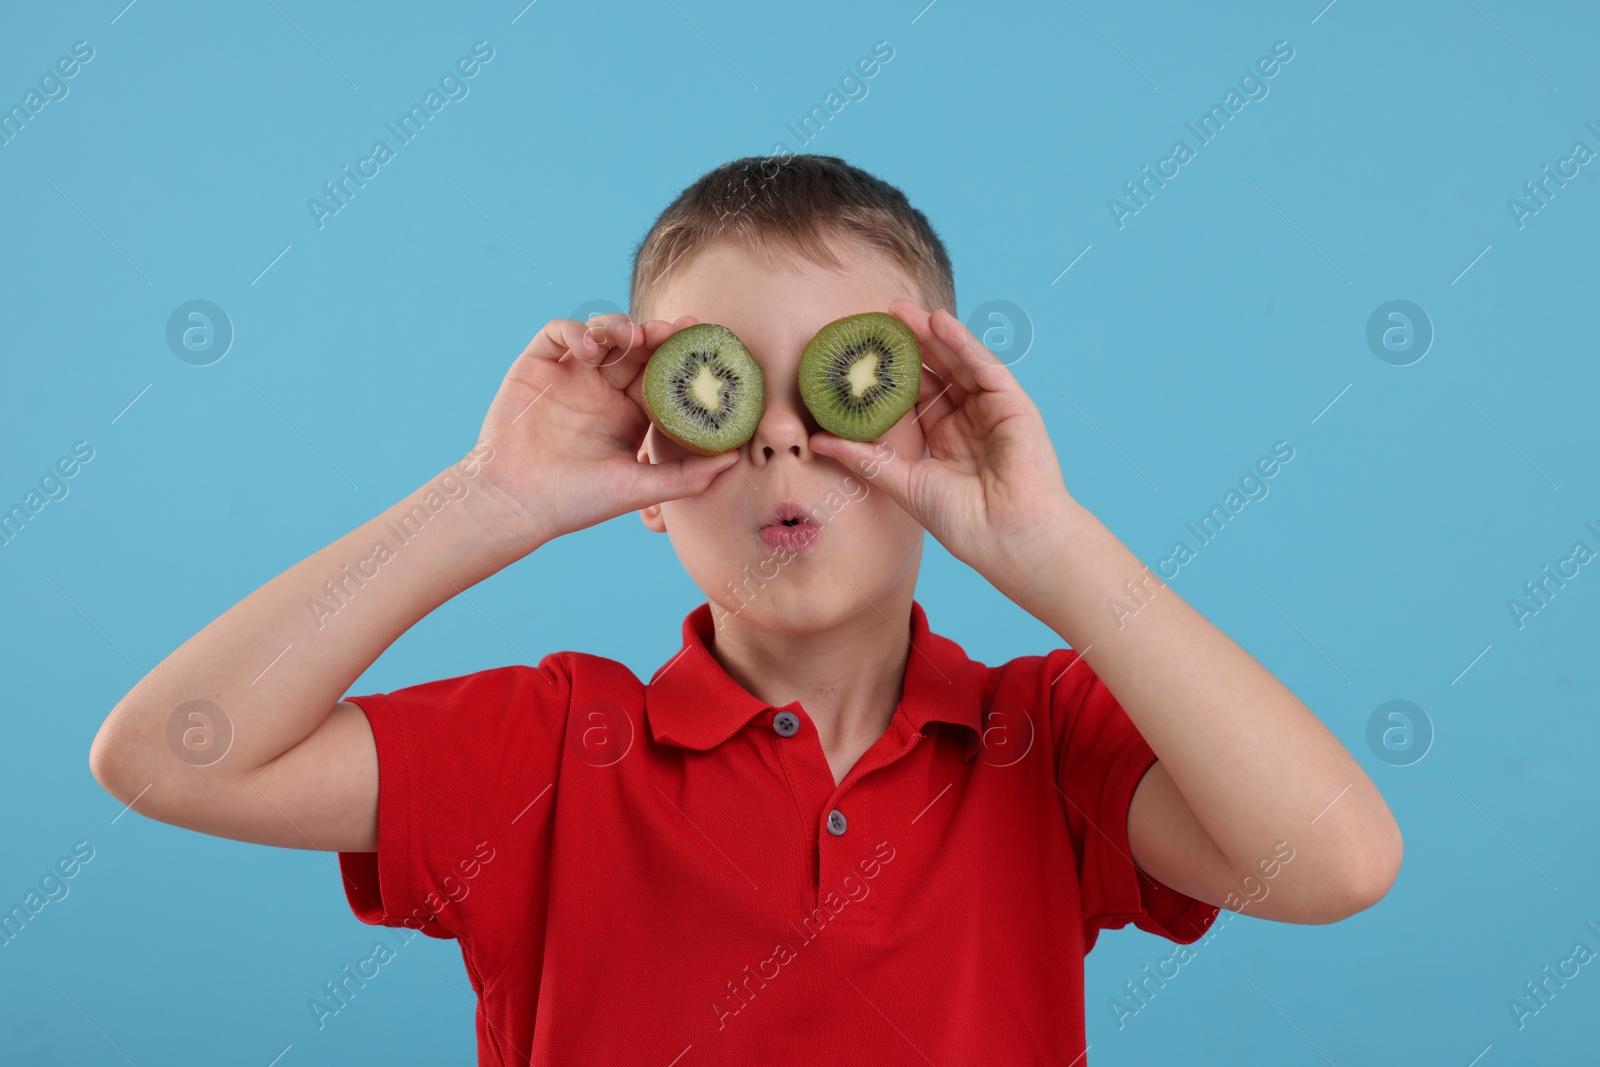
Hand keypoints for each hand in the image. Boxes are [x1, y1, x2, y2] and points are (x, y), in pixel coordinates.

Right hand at [471, 313, 738, 546]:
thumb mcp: (640, 489)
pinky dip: (577, 330)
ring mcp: (571, 374)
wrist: (518, 504)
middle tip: (677, 329)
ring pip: (604, 332)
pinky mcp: (538, 364)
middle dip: (660, 333)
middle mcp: (604, 389)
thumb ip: (687, 475)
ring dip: (622, 326)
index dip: (684, 356)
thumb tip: (735, 459)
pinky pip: (559, 331)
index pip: (665, 373)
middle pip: (638, 347)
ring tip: (633, 338)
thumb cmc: (578, 502)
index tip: (706, 344)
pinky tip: (590, 349)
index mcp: (632, 412)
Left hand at [807, 299, 1073, 578]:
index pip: (914, 395)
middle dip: (909, 344)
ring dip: (932, 335)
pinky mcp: (1013, 404)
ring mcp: (992, 410)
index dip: (890, 373)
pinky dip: (963, 343)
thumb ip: (864, 458)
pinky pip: (984, 367)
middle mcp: (968, 420)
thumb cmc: (963, 522)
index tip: (862, 351)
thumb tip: (817, 441)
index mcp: (944, 438)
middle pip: (936, 372)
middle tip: (880, 317)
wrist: (1008, 538)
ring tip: (902, 311)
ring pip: (958, 363)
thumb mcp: (903, 483)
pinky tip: (940, 323)